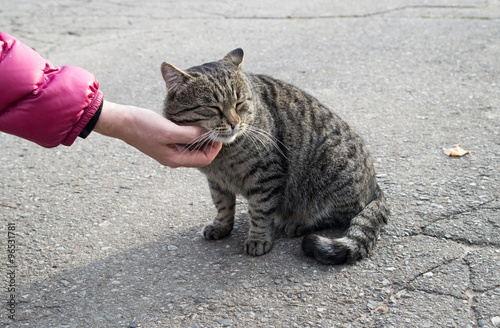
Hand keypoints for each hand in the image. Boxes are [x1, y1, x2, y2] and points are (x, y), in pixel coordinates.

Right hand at [93, 101, 221, 167]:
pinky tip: (194, 122)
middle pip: (200, 155)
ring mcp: (168, 150)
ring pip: (193, 147)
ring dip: (201, 138)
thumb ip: (190, 134)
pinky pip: (184, 141)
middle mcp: (173, 158)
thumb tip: (207, 133)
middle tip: (217, 128)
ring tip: (208, 124)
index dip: (215, 148)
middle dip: (210, 143)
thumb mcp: (169, 130)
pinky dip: (192, 134)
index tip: (220, 134)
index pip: (204, 159)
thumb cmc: (143, 126)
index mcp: (175, 159)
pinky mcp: (164, 142)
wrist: (121, 121)